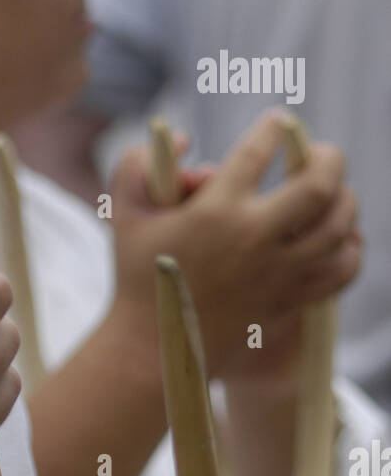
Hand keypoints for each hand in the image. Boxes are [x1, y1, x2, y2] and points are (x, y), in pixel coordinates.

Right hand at [109, 111, 361, 380]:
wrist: (150, 352)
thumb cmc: (137, 279)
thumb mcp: (124, 213)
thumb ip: (139, 163)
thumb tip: (186, 140)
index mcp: (215, 210)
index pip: (262, 149)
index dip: (276, 127)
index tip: (278, 123)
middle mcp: (253, 239)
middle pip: (319, 182)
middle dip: (328, 157)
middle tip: (321, 154)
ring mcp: (276, 274)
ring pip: (338, 225)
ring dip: (344, 200)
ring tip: (334, 194)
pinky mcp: (287, 303)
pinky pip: (340, 271)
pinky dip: (350, 250)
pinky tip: (340, 240)